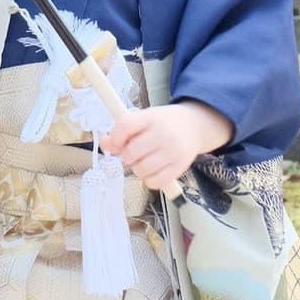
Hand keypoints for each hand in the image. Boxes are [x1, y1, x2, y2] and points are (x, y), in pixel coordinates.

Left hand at [100, 101, 231, 193]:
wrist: (195, 126)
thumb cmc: (164, 123)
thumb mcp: (145, 119)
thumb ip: (123, 130)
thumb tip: (104, 143)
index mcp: (152, 117)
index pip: (125, 126)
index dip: (115, 137)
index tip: (116, 142)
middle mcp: (163, 133)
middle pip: (131, 152)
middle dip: (127, 155)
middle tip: (134, 152)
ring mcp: (173, 151)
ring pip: (141, 169)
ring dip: (137, 168)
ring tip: (144, 160)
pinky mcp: (180, 167)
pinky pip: (154, 182)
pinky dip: (149, 179)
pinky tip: (153, 170)